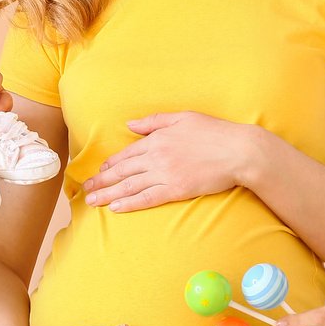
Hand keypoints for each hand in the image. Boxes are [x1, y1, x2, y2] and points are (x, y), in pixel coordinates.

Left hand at [82, 112, 255, 212]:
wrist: (239, 150)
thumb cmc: (214, 132)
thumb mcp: (182, 117)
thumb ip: (154, 121)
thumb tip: (129, 125)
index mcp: (157, 139)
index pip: (126, 154)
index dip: (110, 165)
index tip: (98, 172)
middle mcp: (156, 157)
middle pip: (122, 171)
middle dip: (101, 181)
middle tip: (85, 190)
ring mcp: (165, 174)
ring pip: (129, 186)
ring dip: (108, 194)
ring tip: (92, 201)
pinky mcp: (176, 189)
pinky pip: (147, 198)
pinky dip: (129, 203)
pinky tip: (115, 208)